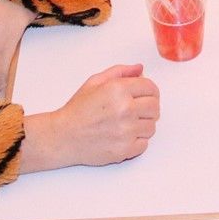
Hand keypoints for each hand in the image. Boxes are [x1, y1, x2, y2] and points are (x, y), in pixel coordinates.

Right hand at [22, 63, 160, 169]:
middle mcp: (125, 109)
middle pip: (155, 107)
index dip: (151, 91)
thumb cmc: (77, 110)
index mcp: (118, 90)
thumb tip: (140, 69)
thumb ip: (119, 72)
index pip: (151, 88)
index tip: (146, 95)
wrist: (63, 137)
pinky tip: (123, 137)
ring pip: (151, 127)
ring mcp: (126, 131)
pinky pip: (144, 145)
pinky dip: (136, 142)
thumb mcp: (95, 82)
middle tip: (137, 110)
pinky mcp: (124, 150)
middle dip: (149, 107)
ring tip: (127, 124)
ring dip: (143, 125)